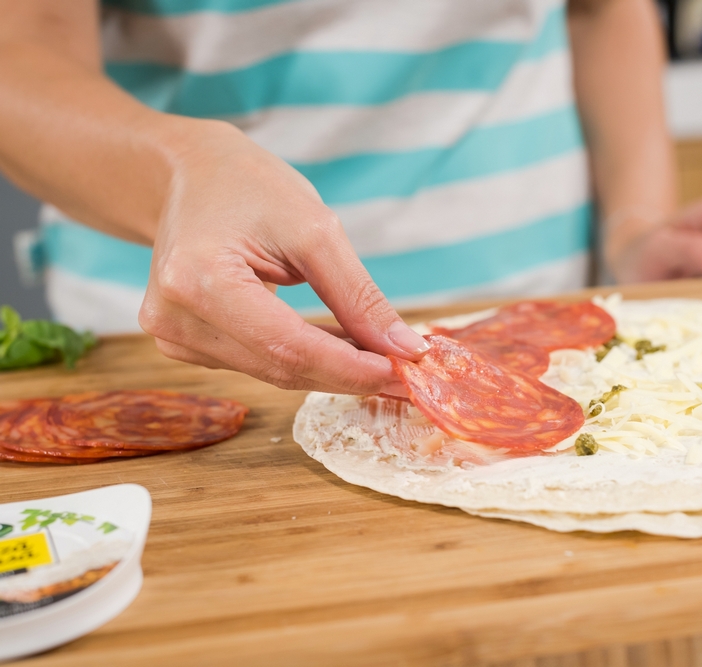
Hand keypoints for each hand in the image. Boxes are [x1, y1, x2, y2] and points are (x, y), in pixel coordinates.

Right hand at [138, 121, 428, 394]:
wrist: (190, 175)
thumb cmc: (250, 187)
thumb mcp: (316, 229)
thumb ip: (359, 296)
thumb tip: (405, 349)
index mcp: (198, 279)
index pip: (288, 347)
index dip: (350, 368)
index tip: (404, 374)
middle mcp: (174, 318)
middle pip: (280, 367)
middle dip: (349, 374)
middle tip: (407, 375)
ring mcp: (173, 335)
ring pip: (273, 371)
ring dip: (331, 369)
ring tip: (380, 353)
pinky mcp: (184, 343)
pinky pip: (259, 362)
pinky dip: (305, 358)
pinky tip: (340, 345)